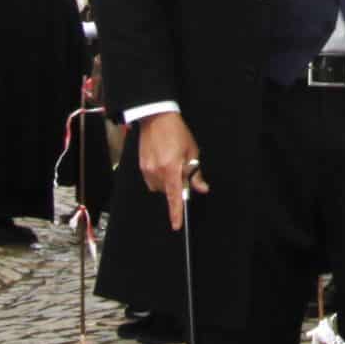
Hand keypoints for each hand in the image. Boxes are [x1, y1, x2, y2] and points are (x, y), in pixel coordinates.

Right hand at [138, 112, 209, 231]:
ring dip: (167, 181)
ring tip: (171, 162)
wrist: (157, 118)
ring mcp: (147, 170)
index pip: (174, 197)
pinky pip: (152, 180)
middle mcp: (157, 172)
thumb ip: (195, 174)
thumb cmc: (177, 133)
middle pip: (168, 191)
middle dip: (176, 185)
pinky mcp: (142, 166)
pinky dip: (159, 176)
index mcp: (171, 169)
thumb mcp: (192, 152)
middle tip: (181, 168)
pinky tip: (163, 162)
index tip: (176, 225)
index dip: (175, 212)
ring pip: (159, 186)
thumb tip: (202, 188)